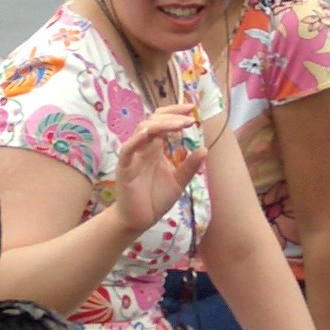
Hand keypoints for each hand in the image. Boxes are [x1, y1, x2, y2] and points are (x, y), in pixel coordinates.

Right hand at [106, 105, 206, 236]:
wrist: (139, 221)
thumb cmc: (155, 200)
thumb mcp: (178, 182)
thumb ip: (189, 167)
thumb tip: (205, 149)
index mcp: (155, 149)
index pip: (163, 123)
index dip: (175, 113)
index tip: (192, 109)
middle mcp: (144, 148)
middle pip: (153, 121)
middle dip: (171, 115)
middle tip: (190, 116)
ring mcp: (133, 156)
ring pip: (142, 130)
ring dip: (161, 124)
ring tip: (179, 124)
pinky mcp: (125, 168)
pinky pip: (128, 150)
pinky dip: (136, 141)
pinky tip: (148, 134)